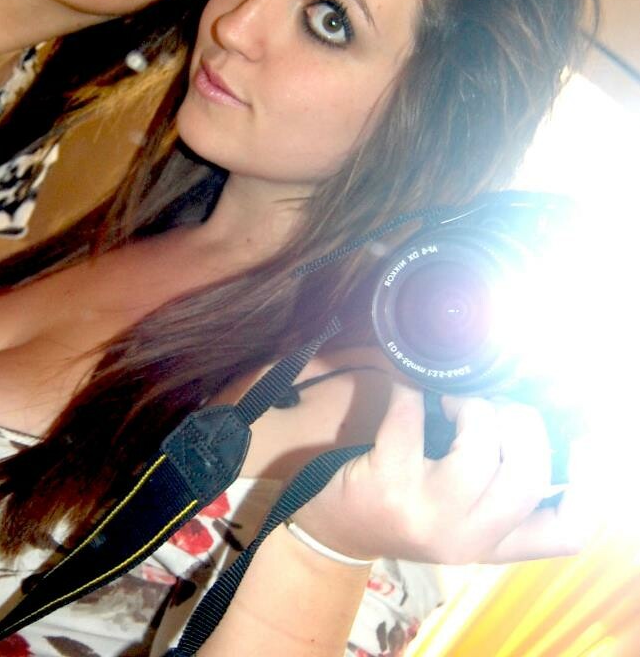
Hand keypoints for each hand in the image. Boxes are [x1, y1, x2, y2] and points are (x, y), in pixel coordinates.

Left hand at [294, 382, 594, 565]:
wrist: (331, 528)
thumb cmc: (400, 505)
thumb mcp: (455, 511)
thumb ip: (492, 481)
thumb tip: (524, 409)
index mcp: (492, 542)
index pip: (566, 532)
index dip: (590, 486)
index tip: (585, 442)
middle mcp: (466, 537)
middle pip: (526, 477)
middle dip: (519, 422)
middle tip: (494, 404)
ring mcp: (426, 512)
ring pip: (479, 453)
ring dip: (471, 407)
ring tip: (451, 399)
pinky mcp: (386, 481)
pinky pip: (410, 419)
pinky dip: (412, 387)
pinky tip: (409, 381)